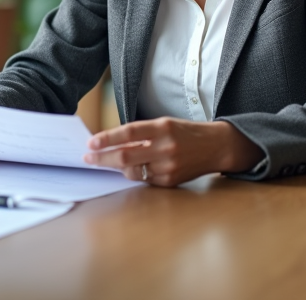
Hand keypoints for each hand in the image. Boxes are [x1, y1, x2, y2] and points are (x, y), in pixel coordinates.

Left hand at [83, 118, 261, 186]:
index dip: (107, 138)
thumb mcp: (165, 124)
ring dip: (117, 168)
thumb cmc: (186, 132)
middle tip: (89, 158)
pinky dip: (135, 174)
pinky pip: (145, 180)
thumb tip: (112, 142)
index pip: (128, 133)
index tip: (91, 143)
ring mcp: (168, 167)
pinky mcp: (170, 181)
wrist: (216, 147)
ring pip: (133, 171)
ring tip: (110, 162)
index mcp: (163, 128)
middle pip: (125, 157)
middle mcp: (165, 148)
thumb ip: (141, 133)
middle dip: (103, 159)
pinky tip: (133, 168)